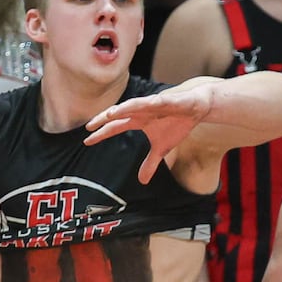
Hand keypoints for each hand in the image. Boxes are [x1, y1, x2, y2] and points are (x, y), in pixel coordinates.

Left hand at [84, 85, 215, 182]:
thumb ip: (150, 163)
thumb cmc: (176, 123)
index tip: (87, 141)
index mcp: (137, 121)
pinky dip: (142, 104)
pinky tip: (135, 107)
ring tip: (106, 115)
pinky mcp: (164, 100)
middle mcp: (140, 111)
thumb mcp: (162, 148)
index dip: (101, 134)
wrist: (195, 107)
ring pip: (131, 106)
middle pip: (118, 115)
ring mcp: (151, 104)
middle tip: (88, 127)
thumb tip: (142, 182)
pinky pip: (151, 102)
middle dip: (103, 120)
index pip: (115, 127)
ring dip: (119, 110)